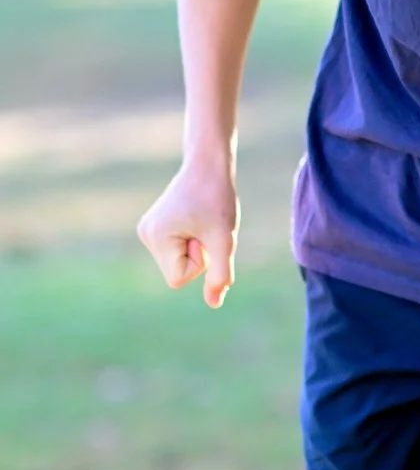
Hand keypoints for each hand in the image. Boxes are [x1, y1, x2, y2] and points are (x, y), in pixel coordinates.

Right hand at [136, 158, 239, 308]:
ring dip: (197, 245)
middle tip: (205, 223)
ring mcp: (148, 230)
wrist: (209, 165)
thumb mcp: (224, 239)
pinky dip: (192, 239)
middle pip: (178, 271)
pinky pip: (178, 250)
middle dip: (199, 253)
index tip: (206, 234)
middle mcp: (146, 235)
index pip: (179, 279)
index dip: (201, 262)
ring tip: (201, 218)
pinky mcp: (155, 226)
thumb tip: (214, 304)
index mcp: (156, 238)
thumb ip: (220, 274)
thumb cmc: (217, 198)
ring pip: (178, 261)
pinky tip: (195, 217)